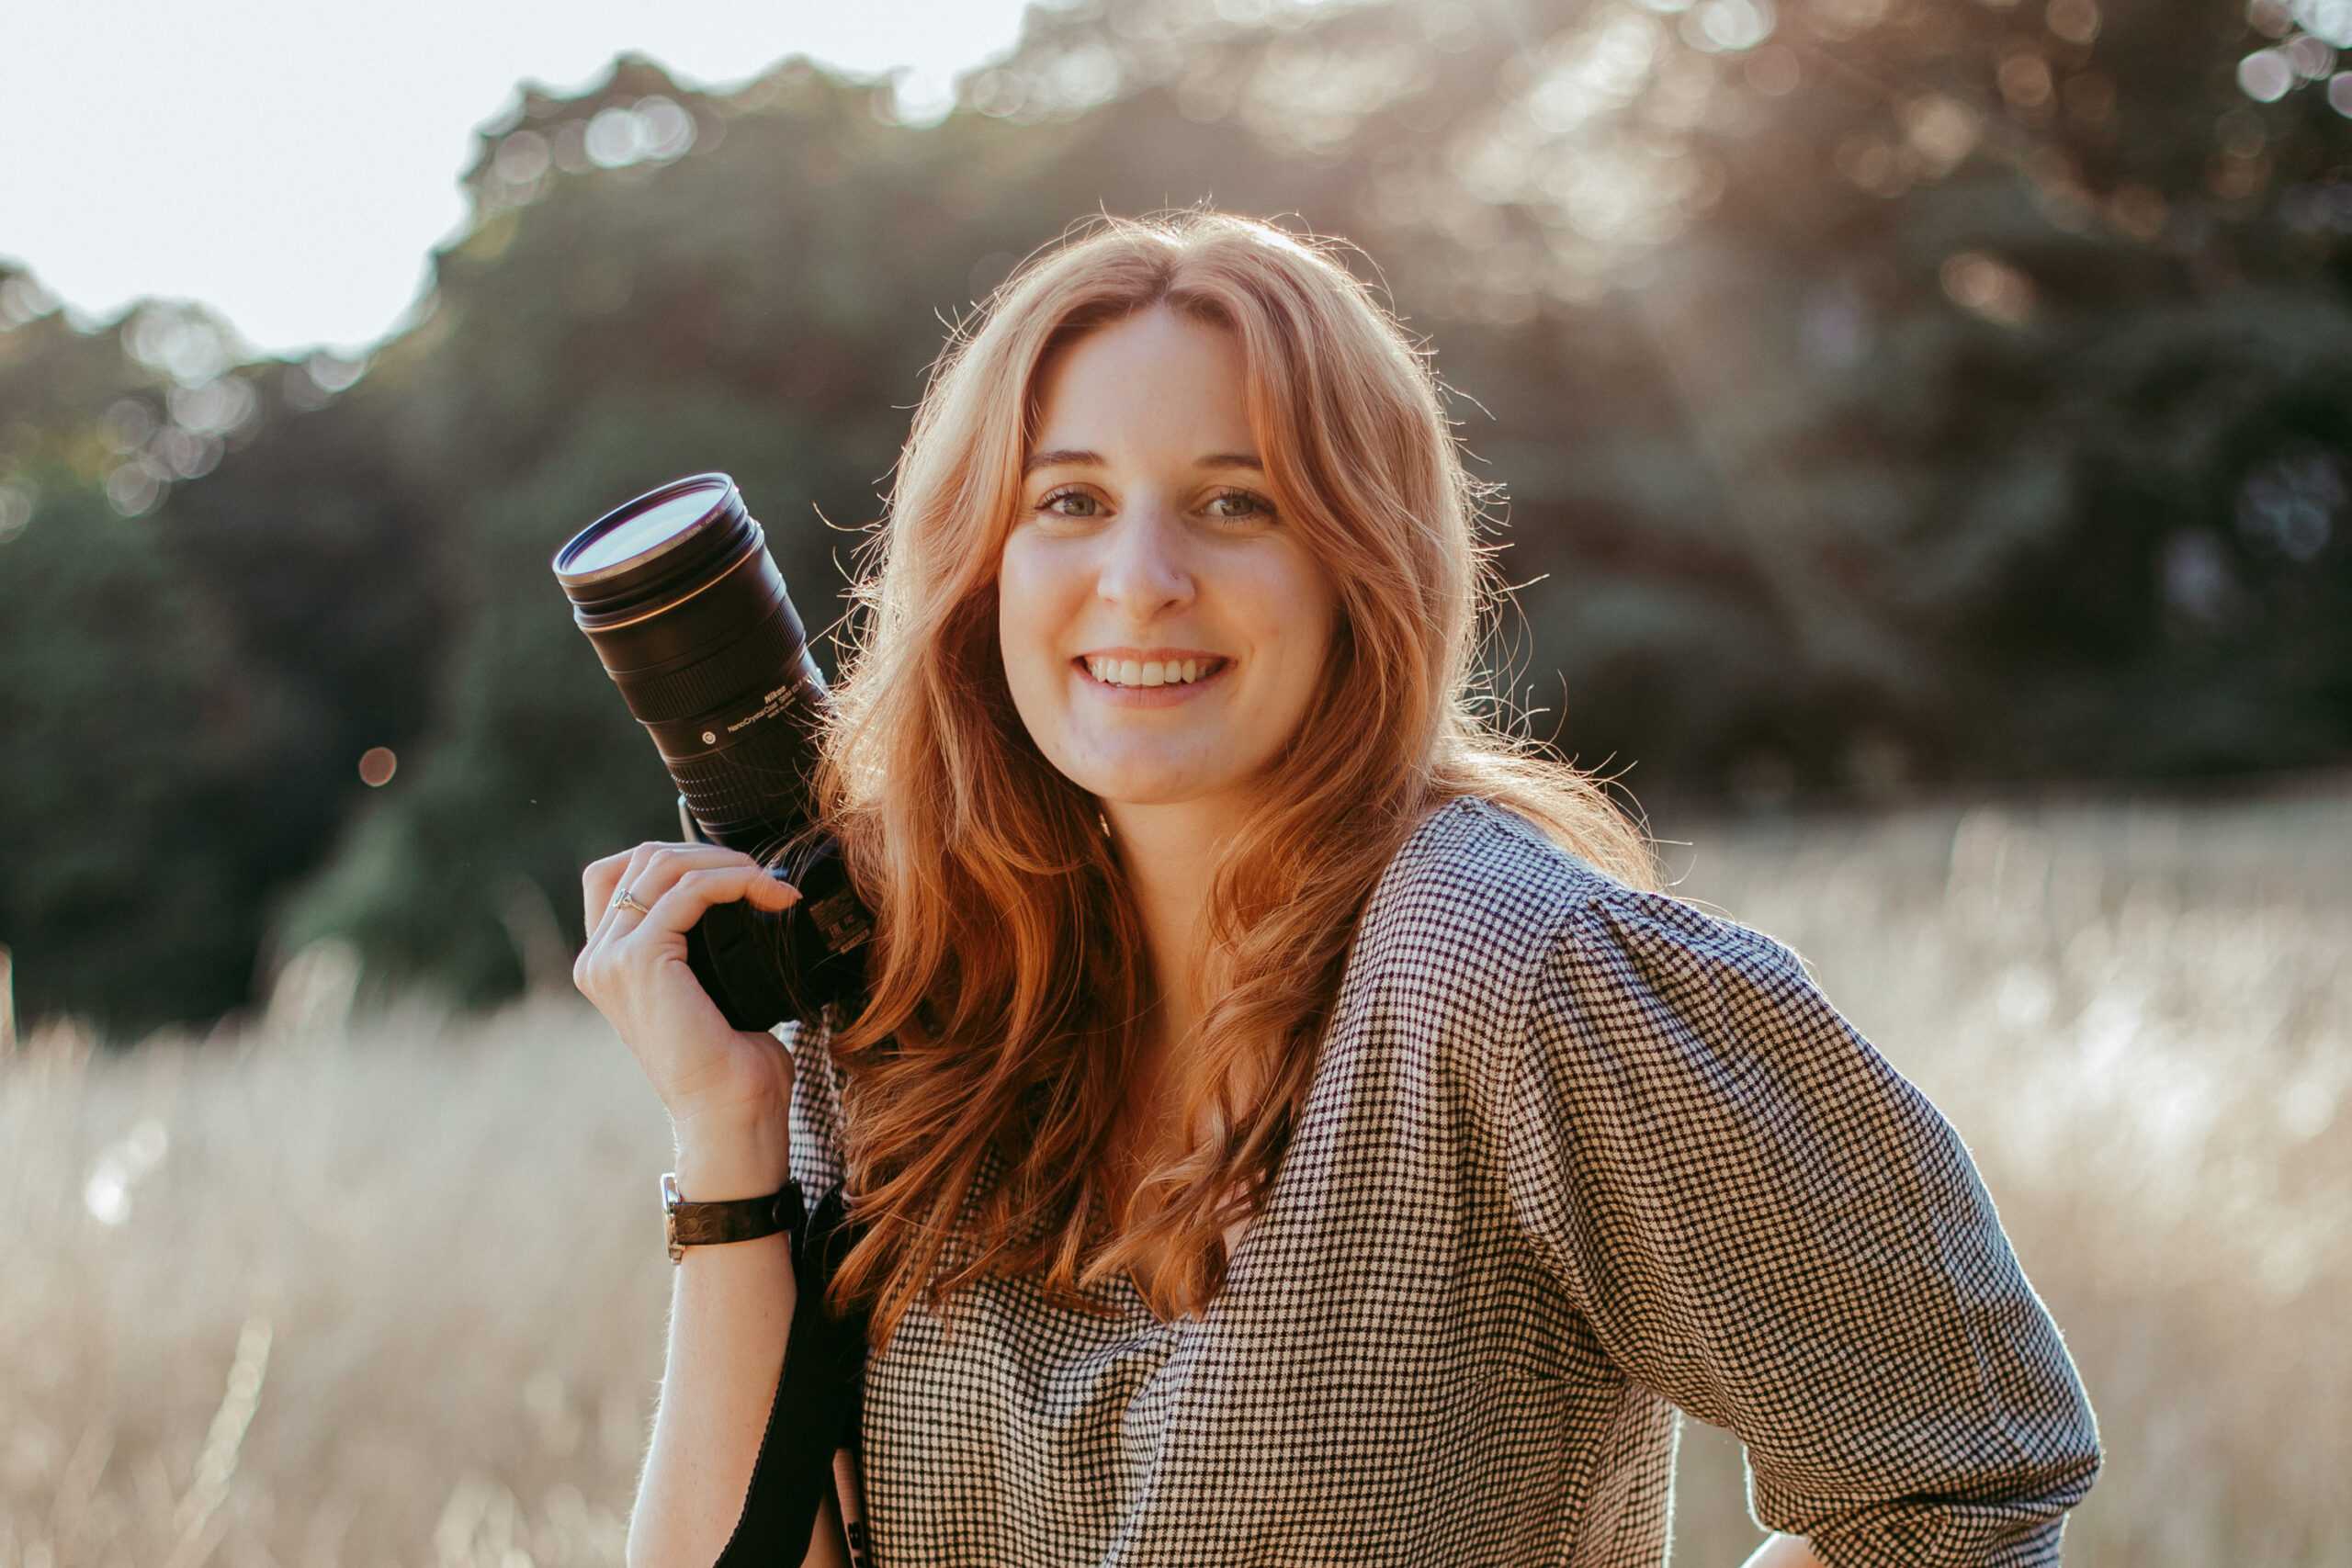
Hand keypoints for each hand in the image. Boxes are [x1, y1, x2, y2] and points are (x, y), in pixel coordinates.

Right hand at [576, 841, 802, 1195]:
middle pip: (642, 857)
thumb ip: (704, 944)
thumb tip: (746, 893)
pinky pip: (689, 889)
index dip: (675, 855)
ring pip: (663, 864)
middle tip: (763, 877)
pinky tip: (770, 894)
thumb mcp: (713, 990)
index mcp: (606, 965)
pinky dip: (735, 880)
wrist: (731, 1118)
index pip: (618, 872)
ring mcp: (610, 959)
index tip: (735, 873)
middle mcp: (597, 959)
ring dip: (727, 861)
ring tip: (771, 885)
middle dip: (707, 852)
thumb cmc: (734, 1065)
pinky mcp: (639, 960)